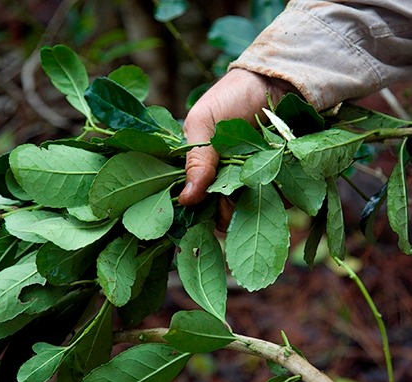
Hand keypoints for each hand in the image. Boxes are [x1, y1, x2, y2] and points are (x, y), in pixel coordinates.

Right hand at [178, 69, 293, 222]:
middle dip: (233, 209)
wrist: (276, 79)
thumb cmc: (232, 96)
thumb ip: (196, 160)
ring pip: (254, 211)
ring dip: (259, 200)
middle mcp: (227, 181)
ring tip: (266, 172)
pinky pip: (282, 199)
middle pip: (226, 214)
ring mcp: (255, 181)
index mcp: (203, 170)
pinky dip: (283, 192)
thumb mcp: (204, 123)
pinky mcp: (281, 179)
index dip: (205, 209)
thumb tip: (185, 199)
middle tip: (241, 187)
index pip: (199, 204)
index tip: (213, 202)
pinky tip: (284, 170)